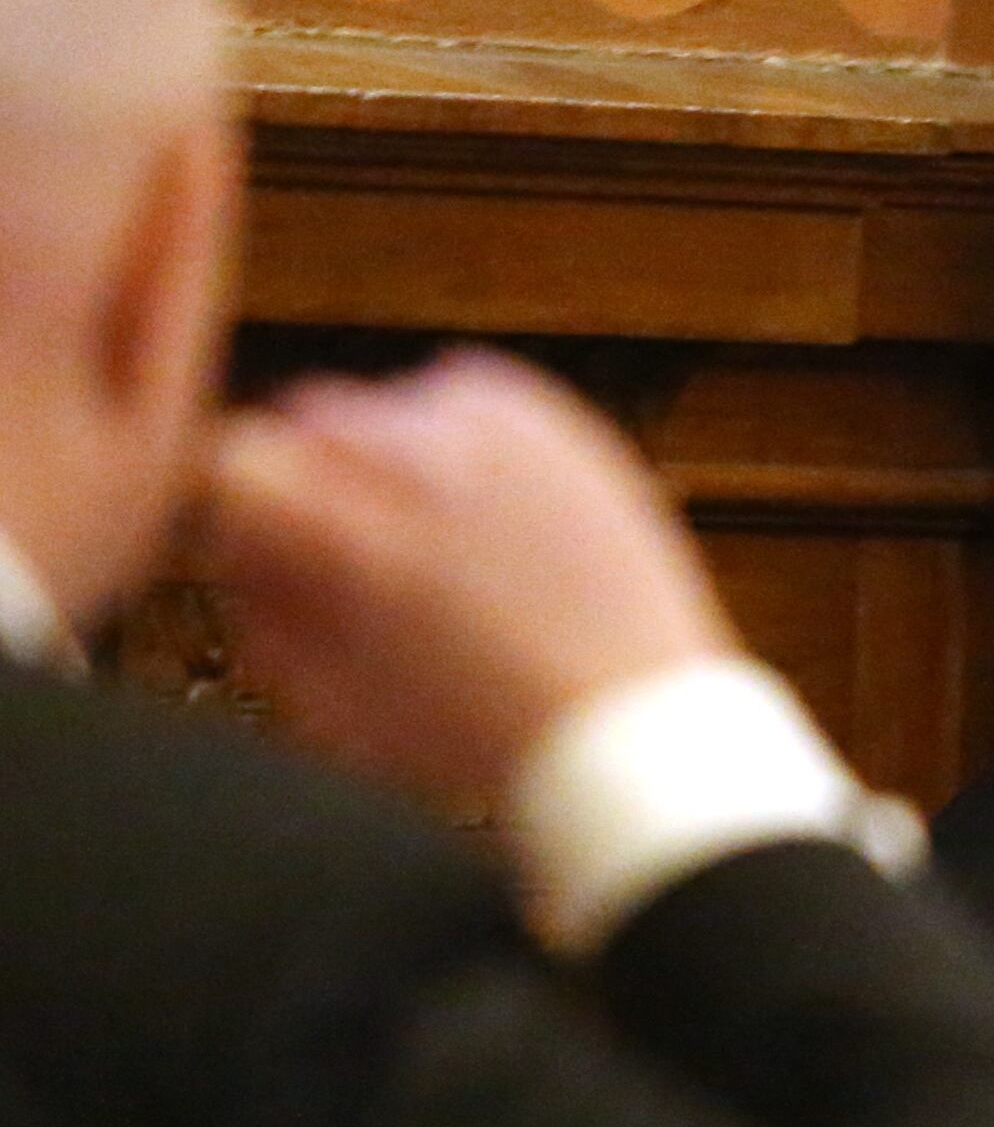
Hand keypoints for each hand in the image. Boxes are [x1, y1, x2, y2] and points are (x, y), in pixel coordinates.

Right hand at [199, 345, 743, 811]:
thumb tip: (229, 536)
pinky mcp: (553, 421)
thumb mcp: (331, 700)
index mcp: (348, 539)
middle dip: (322, 476)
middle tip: (368, 549)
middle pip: (311, 415)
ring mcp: (491, 434)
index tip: (277, 551)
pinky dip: (464, 435)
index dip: (250, 512)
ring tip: (445, 540)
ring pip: (390, 403)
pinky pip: (467, 392)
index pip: (236, 459)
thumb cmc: (478, 734)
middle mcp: (414, 465)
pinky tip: (491, 507)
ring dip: (394, 457)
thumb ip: (259, 603)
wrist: (631, 727)